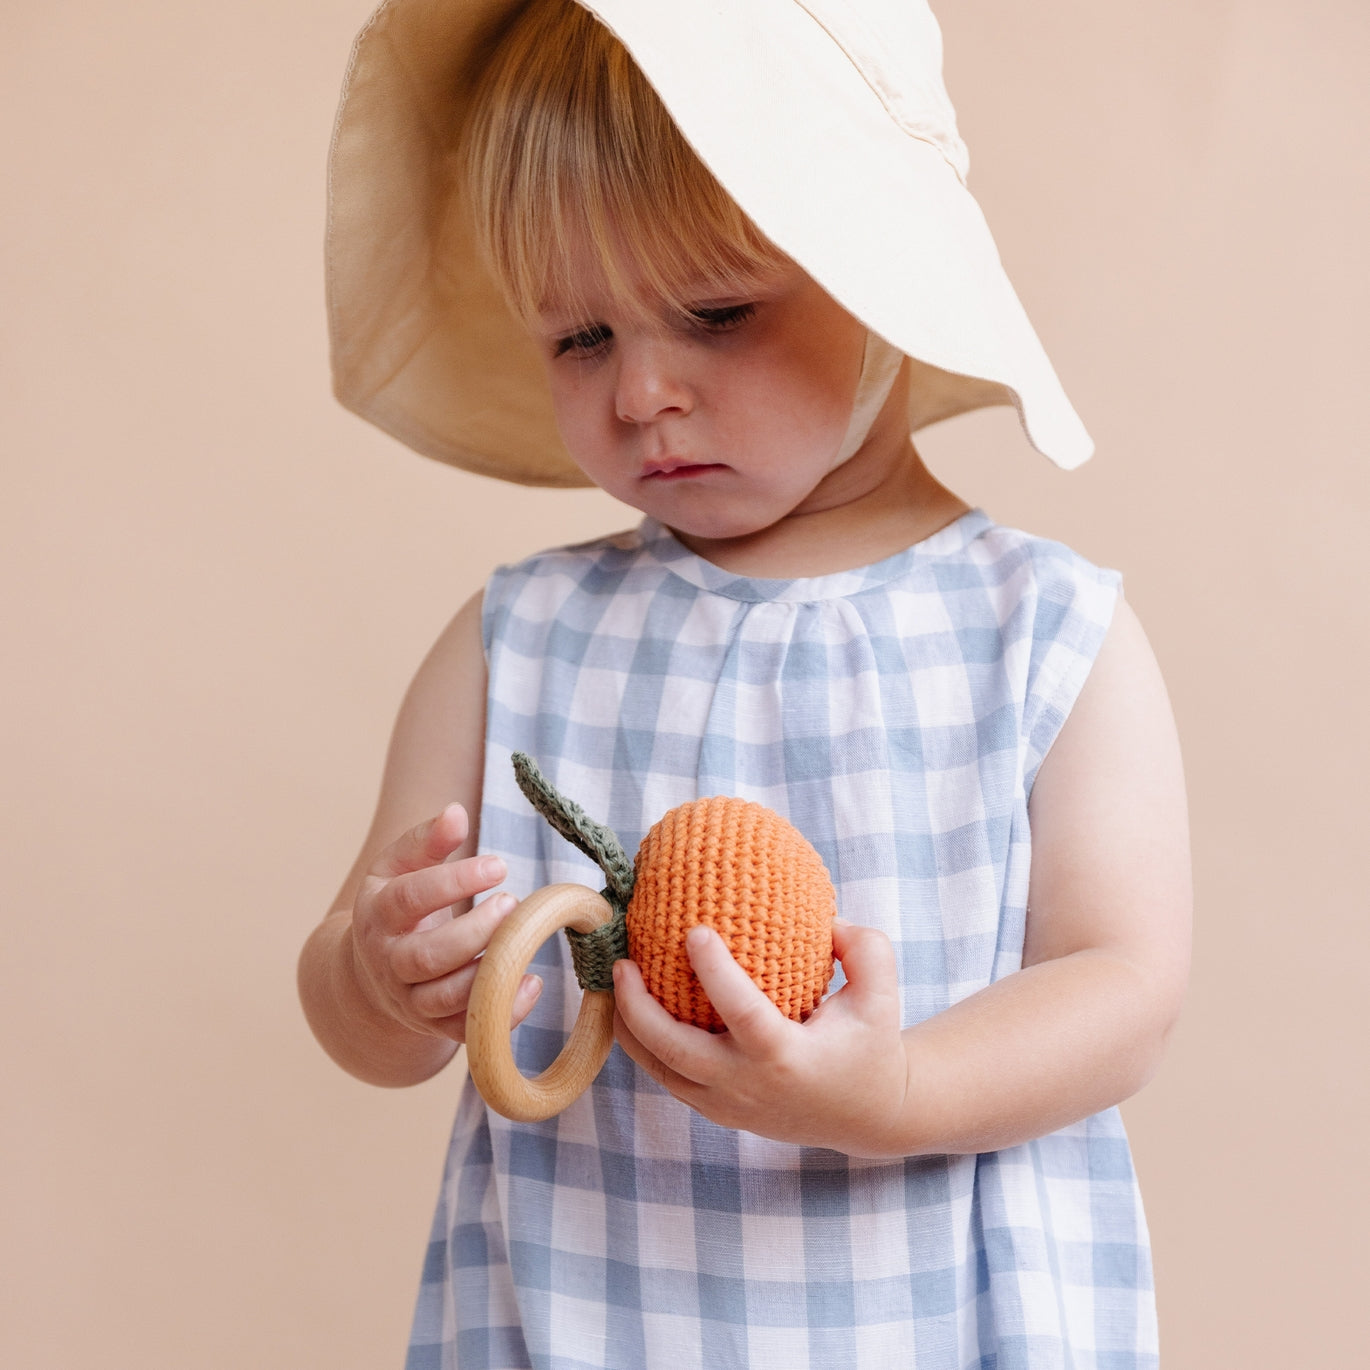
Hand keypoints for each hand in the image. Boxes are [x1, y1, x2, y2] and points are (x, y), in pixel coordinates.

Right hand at [349, 804, 541, 1043]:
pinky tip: (532, 982)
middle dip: (476, 932)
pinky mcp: (434, 1026)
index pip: (409, 899)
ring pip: (445, 998)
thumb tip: (455, 812)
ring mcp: (410, 999)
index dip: (454, 882)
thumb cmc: (398, 906)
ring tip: (523, 939)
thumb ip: (427, 840)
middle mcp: (389, 962)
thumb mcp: (400, 867)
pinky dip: (503, 1012)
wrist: (373, 970)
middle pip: (429, 956)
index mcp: (378, 915)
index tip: (499, 865)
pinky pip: (466, 1030)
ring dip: (489, 971)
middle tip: (512, 903)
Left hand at [612, 919, 911, 1156]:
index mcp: (786, 1058)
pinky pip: (670, 1078)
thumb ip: (863, 949)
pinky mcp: (719, 1112)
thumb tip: (824, 918)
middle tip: (622, 963)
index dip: (714, 972)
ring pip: (661, 1071)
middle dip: (639, 1008)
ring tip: (614, 984)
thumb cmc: (871, 1045)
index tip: (694, 931)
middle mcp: (749, 1086)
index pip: (741, 1012)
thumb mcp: (881, 995)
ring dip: (630, 1029)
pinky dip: (646, 1047)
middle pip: (676, 1051)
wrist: (867, 1117)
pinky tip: (632, 1011)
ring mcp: (729, 1105)